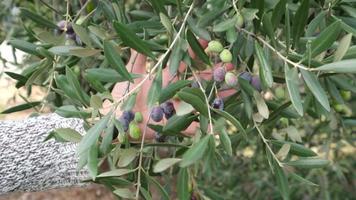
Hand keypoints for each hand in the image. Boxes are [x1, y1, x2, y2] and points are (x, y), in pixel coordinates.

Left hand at [101, 47, 234, 139]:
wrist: (116, 120)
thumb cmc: (122, 96)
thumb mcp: (131, 74)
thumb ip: (138, 57)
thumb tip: (141, 37)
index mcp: (167, 78)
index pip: (186, 64)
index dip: (197, 53)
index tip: (209, 42)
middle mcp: (176, 92)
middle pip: (200, 82)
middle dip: (215, 74)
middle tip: (230, 65)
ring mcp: (177, 109)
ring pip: (202, 101)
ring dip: (218, 97)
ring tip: (234, 89)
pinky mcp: (174, 125)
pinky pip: (191, 127)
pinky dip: (202, 127)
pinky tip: (216, 127)